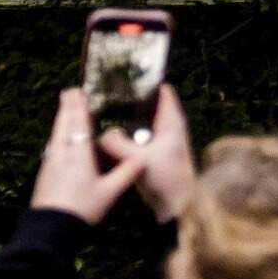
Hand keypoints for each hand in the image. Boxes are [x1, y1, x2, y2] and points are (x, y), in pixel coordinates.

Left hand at [27, 89, 146, 225]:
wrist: (51, 230)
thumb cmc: (82, 209)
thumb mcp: (109, 193)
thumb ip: (126, 173)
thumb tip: (144, 159)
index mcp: (78, 156)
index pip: (78, 125)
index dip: (78, 107)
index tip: (77, 90)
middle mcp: (61, 155)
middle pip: (63, 126)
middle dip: (66, 108)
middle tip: (69, 92)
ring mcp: (50, 164)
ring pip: (55, 136)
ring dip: (61, 121)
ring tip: (65, 111)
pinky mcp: (45, 174)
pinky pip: (53, 148)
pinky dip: (58, 137)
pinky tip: (60, 141)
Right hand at [98, 85, 196, 222]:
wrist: (177, 203)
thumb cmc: (166, 176)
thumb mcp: (140, 157)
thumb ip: (118, 143)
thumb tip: (100, 133)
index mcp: (171, 122)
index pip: (163, 92)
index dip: (147, 82)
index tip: (127, 75)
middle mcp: (168, 128)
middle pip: (148, 107)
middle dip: (130, 100)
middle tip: (106, 92)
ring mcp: (160, 141)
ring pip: (140, 123)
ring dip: (125, 119)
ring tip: (101, 109)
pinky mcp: (152, 155)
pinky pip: (135, 139)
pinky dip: (124, 135)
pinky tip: (106, 134)